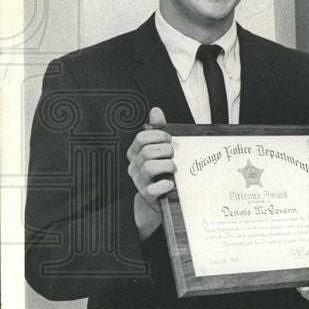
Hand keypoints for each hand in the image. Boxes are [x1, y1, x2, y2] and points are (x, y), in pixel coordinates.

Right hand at [126, 107, 174, 238]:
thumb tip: (155, 110)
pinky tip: (171, 183)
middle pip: (147, 151)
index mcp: (136, 153)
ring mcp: (139, 181)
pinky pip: (153, 189)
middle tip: (174, 154)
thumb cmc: (161, 170)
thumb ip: (158, 130)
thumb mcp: (160, 149)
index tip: (169, 139)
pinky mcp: (147, 195)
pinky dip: (165, 185)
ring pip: (150, 167)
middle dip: (165, 150)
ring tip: (174, 168)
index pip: (141, 138)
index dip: (157, 135)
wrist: (160, 198)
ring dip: (167, 165)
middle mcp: (134, 166)